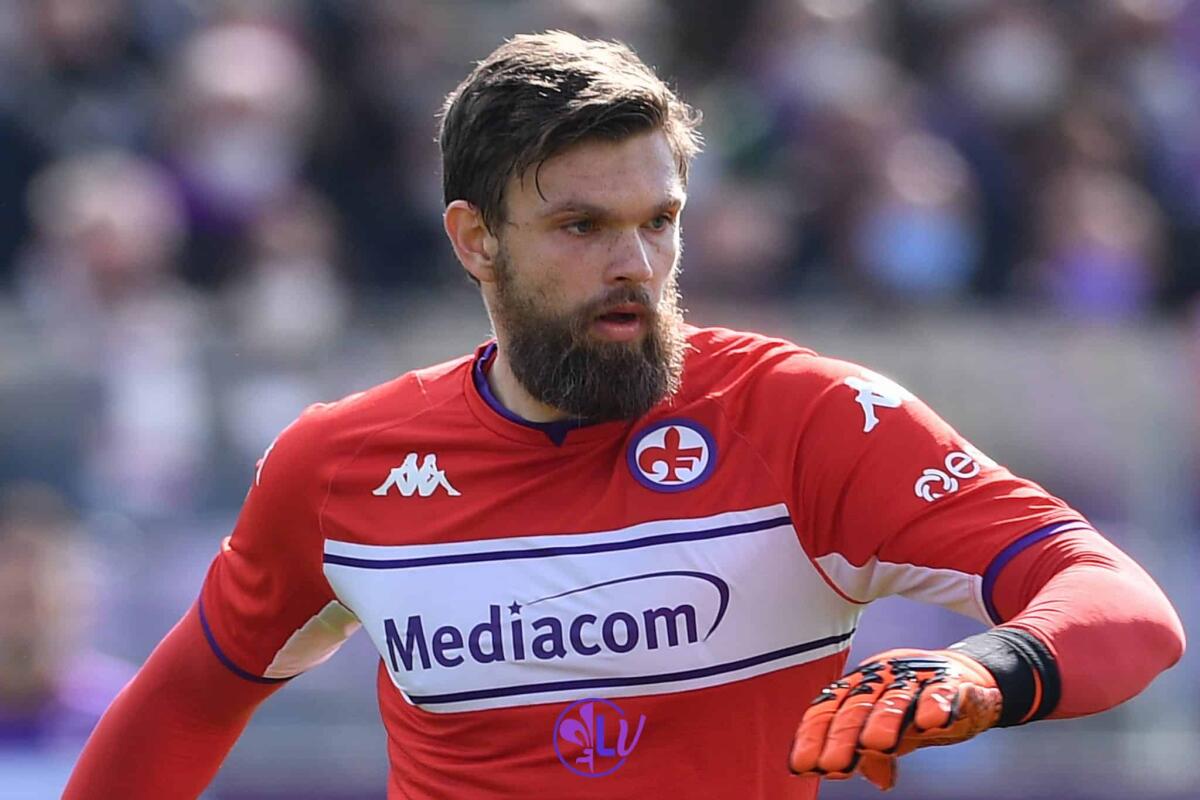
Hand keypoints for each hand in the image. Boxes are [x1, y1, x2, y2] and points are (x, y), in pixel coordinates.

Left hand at [788, 648, 1002, 789]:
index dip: (814, 735)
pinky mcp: (950, 681)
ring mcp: (914, 678)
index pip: (829, 710)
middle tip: (834, 763)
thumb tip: (876, 780)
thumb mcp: (891, 736)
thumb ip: (875, 756)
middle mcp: (881, 680)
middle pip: (857, 706)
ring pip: (896, 698)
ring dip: (885, 720)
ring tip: (876, 744)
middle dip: (844, 735)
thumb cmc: (914, 706)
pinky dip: (938, 703)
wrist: (961, 678)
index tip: (804, 764)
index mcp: (859, 690)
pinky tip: (932, 720)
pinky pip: (942, 691)